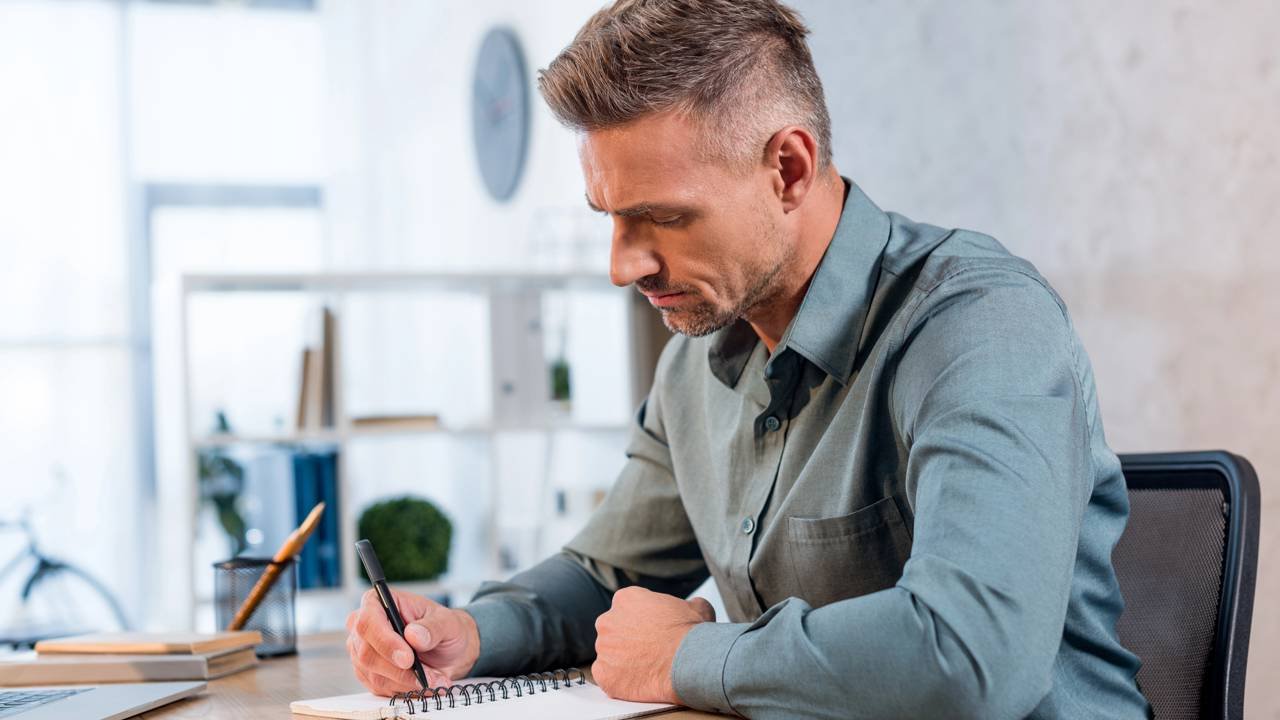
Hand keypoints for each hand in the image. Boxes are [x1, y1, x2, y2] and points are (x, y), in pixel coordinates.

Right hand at [345, 588, 480, 695]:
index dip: (385, 642)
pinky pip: (380, 688)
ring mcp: (362, 652)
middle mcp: (364, 627)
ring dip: (407, 682)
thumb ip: (432, 627)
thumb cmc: (443, 628)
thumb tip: (414, 635)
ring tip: (434, 679)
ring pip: (374, 675)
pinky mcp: (367, 674)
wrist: (446, 648)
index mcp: (377, 602)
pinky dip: (404, 689)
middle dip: (400, 670)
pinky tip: (423, 685)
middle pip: (367, 654)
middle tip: (428, 676)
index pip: (368, 622)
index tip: (407, 658)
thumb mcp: (447, 622)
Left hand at [592, 587, 715, 703]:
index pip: (626, 609)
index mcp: (625, 599)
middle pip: (613, 631)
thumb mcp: (696, 607)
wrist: (689, 661)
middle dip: (627, 640)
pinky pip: (606, 676)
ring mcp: (603, 649)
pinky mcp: (604, 674)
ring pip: (609, 655)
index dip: (640, 621)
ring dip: (622, 661)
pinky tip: (637, 680)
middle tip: (648, 651)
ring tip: (647, 668)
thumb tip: (693, 605)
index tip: (652, 632)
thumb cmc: (691, 633)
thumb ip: (687, 603)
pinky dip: (618, 680)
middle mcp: (607, 621)